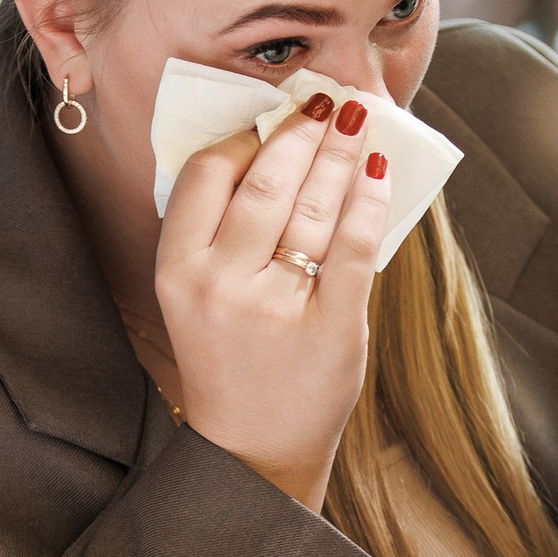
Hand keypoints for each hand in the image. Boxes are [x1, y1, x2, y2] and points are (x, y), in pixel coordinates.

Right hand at [157, 91, 391, 510]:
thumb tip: (270, 147)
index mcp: (178, 271)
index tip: (268, 121)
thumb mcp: (194, 296)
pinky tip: (378, 173)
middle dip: (302, 132)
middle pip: (266, 181)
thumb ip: (218, 231)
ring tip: (358, 121)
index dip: (242, 138)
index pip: (206, 175)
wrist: (253, 452)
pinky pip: (357, 244)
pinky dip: (372, 200)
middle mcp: (222, 284)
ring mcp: (278, 305)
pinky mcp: (332, 324)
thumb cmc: (227, 361)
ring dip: (341, 153)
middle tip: (327, 104)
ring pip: (314, 205)